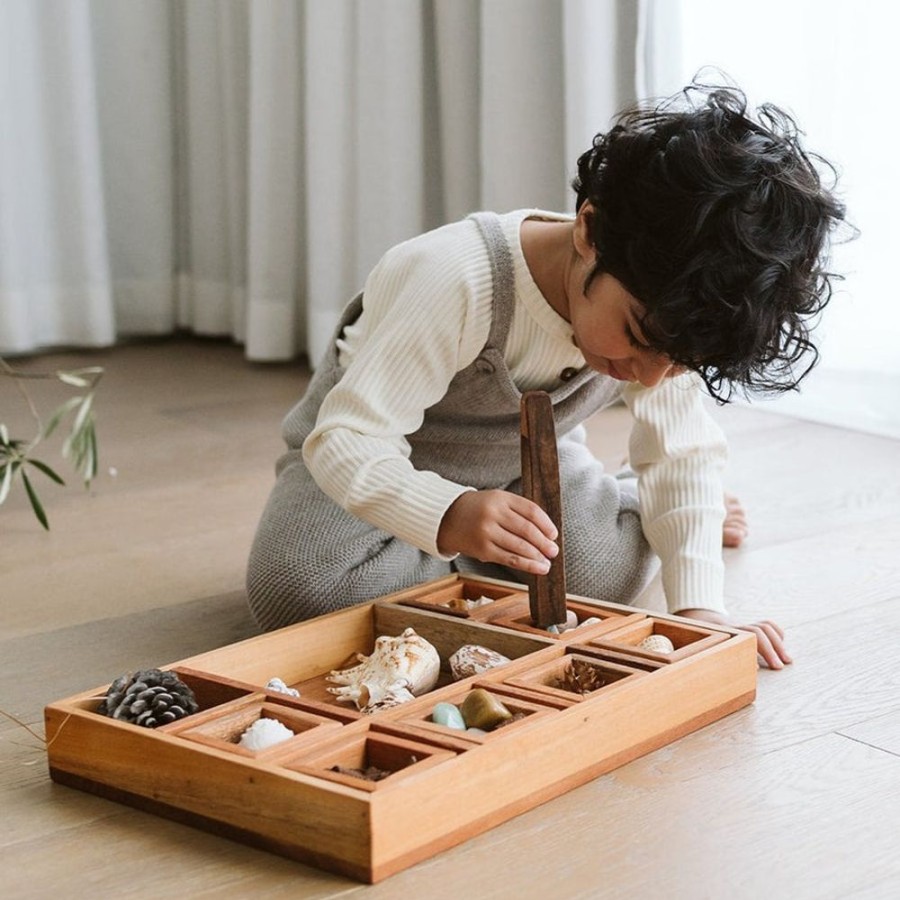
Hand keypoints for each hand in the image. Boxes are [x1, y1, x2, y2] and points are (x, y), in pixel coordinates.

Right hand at [437, 489, 558, 575]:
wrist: (447, 517)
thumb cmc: (479, 509)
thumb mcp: (498, 500)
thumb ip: (519, 511)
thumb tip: (546, 534)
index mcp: (501, 498)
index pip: (531, 511)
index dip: (546, 524)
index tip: (554, 534)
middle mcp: (493, 513)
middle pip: (527, 530)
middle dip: (544, 543)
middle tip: (554, 551)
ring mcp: (487, 532)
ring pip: (520, 547)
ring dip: (537, 557)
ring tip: (547, 563)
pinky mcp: (482, 549)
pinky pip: (509, 559)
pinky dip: (526, 565)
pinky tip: (537, 568)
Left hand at [676, 607, 791, 669]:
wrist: (699, 621)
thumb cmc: (700, 645)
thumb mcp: (700, 654)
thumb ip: (707, 666)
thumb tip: (714, 684)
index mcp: (722, 636)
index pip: (737, 640)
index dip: (749, 652)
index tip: (757, 669)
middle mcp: (734, 629)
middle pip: (756, 632)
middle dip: (770, 649)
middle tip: (779, 667)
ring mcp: (743, 625)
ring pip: (764, 627)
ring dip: (778, 644)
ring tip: (787, 661)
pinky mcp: (750, 626)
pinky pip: (767, 625)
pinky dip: (777, 634)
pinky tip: (781, 649)